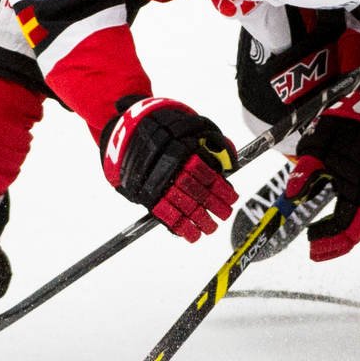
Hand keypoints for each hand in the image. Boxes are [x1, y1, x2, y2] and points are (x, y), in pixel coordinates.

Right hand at [100, 96, 237, 240]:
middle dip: (213, 205)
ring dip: (199, 219)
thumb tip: (231, 161)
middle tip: (225, 213)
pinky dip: (178, 226)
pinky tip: (191, 234)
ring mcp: (156, 181)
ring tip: (211, 228)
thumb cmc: (165, 129)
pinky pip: (164, 213)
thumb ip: (211, 141)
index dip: (221, 188)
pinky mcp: (144, 193)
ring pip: (182, 204)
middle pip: (196, 191)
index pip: (206, 174)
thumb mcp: (189, 126)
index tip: (232, 197)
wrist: (127, 131)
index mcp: (182, 149)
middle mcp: (169, 167)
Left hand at [284, 90, 359, 260]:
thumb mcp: (319, 144)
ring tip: (325, 236)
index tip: (310, 242)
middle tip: (316, 249)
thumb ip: (306, 171)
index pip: (346, 225)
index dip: (328, 239)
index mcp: (356, 184)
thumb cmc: (345, 124)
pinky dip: (356, 217)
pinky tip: (341, 216)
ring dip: (347, 232)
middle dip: (337, 244)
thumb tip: (291, 196)